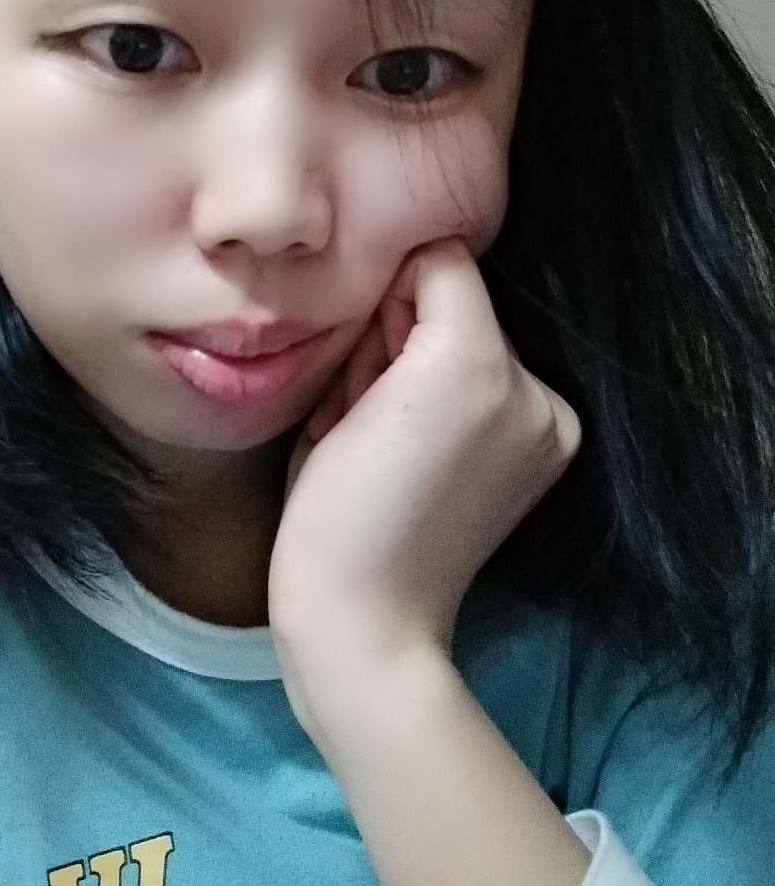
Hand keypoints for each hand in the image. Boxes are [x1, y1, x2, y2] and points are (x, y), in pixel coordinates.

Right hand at [269, 235, 581, 688]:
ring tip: (397, 431)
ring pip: (480, 341)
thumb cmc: (329, 511)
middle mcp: (530, 386)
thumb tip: (401, 288)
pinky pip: (503, 382)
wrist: (372, 624)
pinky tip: (431, 449)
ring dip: (437, 364)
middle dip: (410, 333)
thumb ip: (379, 322)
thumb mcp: (333, 396)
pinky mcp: (556, 448)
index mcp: (470, 362)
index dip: (386, 297)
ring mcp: (552, 422)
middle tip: (372, 406)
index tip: (363, 355)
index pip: (436, 261)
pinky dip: (466, 397)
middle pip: (461, 303)